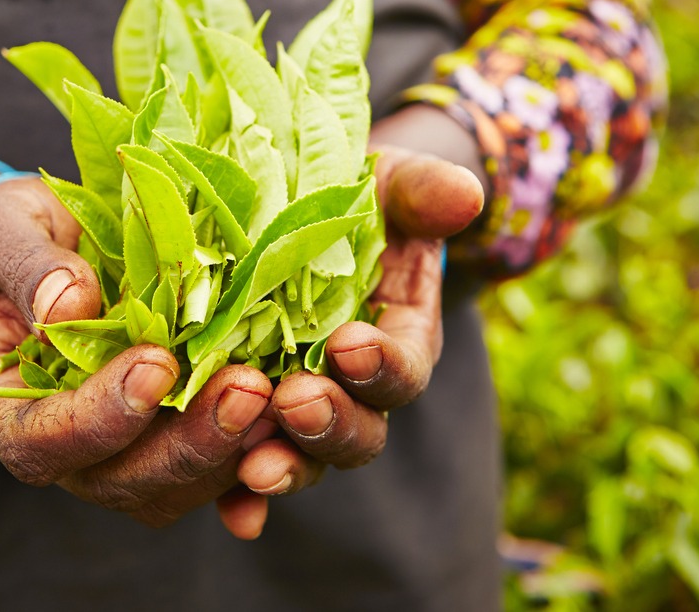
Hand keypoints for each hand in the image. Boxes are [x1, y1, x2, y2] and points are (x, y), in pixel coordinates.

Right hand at [0, 175, 275, 536]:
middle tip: (245, 389)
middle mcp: (64, 445)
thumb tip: (67, 304)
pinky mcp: (169, 433)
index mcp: (5, 408)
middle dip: (188, 442)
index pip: (42, 443)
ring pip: (175, 485)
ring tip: (279, 395)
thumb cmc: (5, 234)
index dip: (100, 417)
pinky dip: (253, 463)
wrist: (39, 238)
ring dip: (230, 451)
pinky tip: (291, 435)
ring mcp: (121, 447)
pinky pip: (213, 472)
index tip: (154, 364)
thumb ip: (27, 266)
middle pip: (121, 480)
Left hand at [229, 107, 484, 517]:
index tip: (350, 345)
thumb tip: (465, 196)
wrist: (292, 217)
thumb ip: (424, 192)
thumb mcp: (386, 184)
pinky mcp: (244, 420)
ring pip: (300, 457)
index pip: (400, 371)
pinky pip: (242, 470)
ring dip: (282, 466)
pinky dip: (238, 499)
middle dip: (329, 424)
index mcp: (395, 341)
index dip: (381, 366)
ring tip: (254, 467)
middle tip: (296, 402)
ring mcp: (298, 411)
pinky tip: (232, 514)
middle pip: (355, 432)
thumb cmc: (350, 199)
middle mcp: (351, 391)